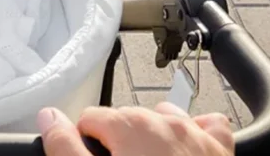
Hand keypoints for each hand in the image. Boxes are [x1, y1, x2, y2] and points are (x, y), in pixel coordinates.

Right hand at [38, 103, 233, 155]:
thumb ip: (64, 147)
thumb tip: (49, 117)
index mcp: (131, 125)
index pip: (90, 119)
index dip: (84, 144)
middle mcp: (167, 123)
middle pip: (125, 120)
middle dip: (116, 143)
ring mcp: (197, 137)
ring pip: (164, 119)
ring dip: (151, 138)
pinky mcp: (220, 154)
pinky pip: (207, 127)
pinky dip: (194, 133)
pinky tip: (182, 154)